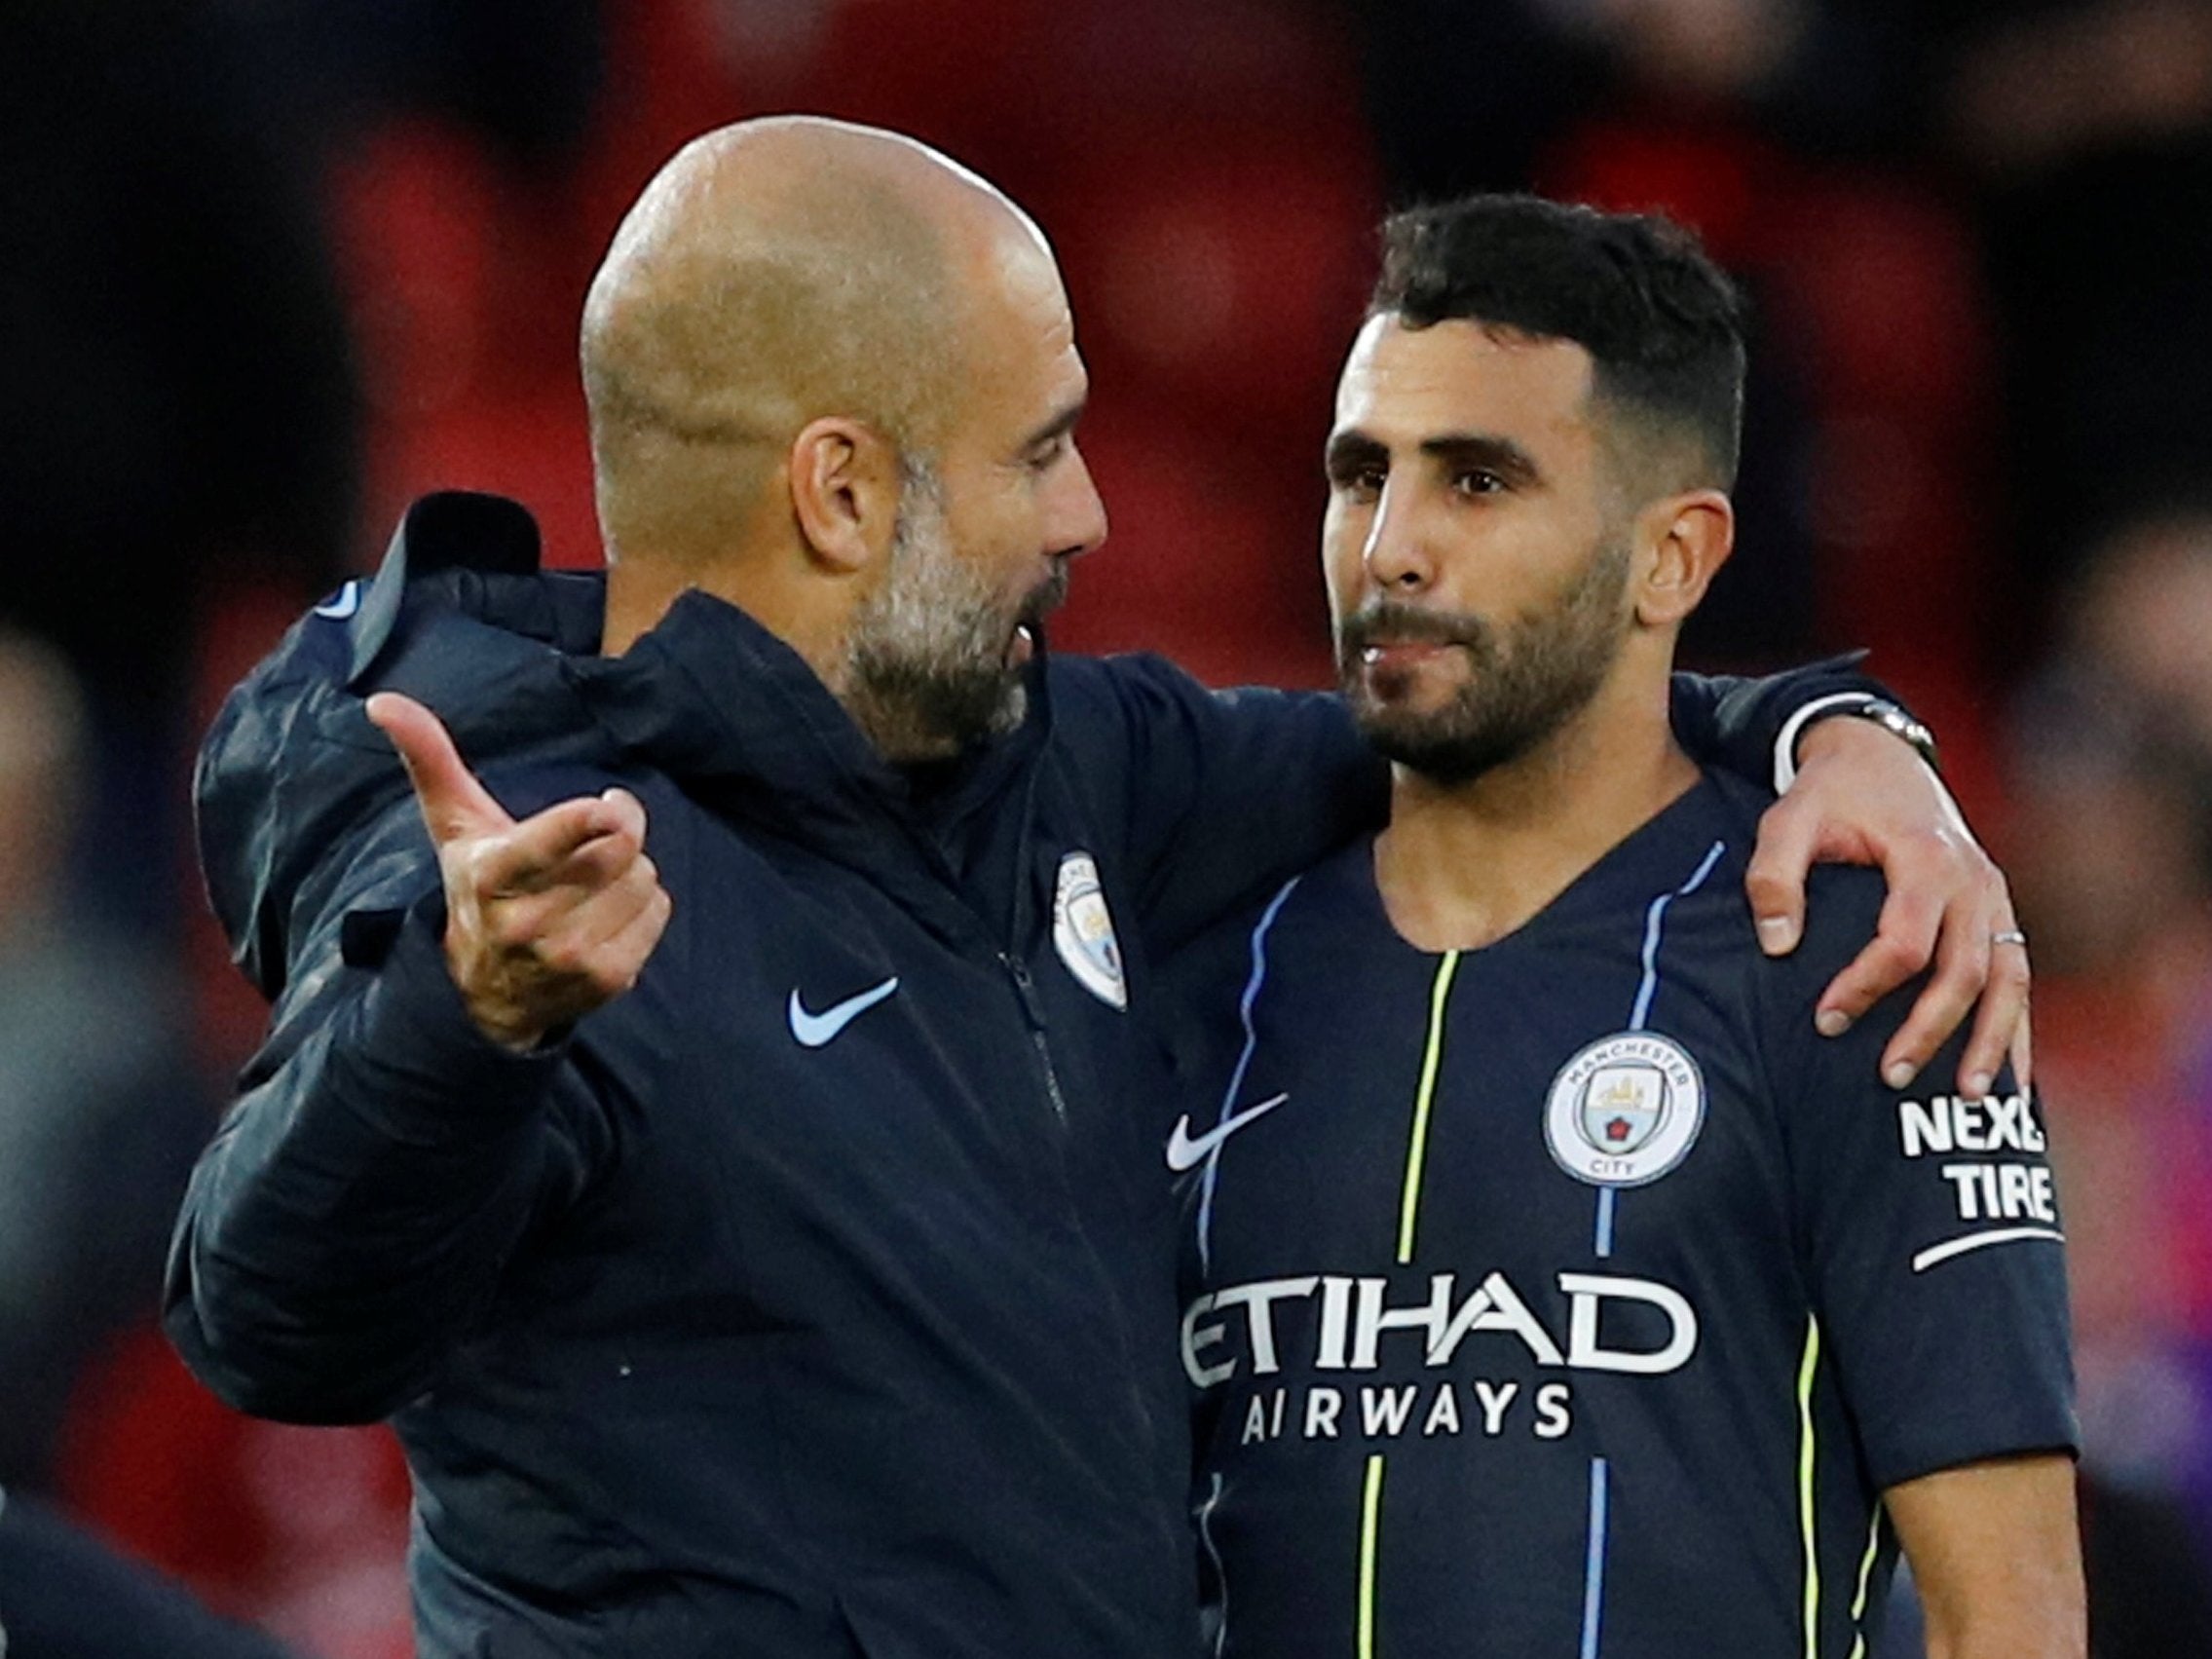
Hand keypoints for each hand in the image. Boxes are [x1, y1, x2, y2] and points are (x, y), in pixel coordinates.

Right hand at [366, 692, 671, 1050]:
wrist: (486, 995)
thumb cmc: (478, 890)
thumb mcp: (453, 828)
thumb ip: (429, 759)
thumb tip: (383, 702)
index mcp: (491, 875)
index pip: (556, 839)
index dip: (593, 818)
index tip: (608, 806)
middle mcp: (528, 921)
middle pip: (619, 848)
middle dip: (616, 831)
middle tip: (593, 835)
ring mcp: (568, 955)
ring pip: (643, 877)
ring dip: (629, 871)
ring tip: (588, 885)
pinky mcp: (606, 978)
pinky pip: (658, 910)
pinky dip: (644, 905)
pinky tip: (605, 916)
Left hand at [1744, 717, 2029, 1097]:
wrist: (1880, 754)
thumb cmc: (1829, 793)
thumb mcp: (1787, 819)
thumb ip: (1773, 877)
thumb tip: (1777, 946)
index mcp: (1924, 856)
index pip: (1904, 941)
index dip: (1866, 986)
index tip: (1825, 1019)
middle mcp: (1972, 880)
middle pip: (1964, 971)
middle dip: (1928, 1030)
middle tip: (1888, 1077)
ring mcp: (1994, 896)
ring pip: (2009, 979)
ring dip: (1990, 1041)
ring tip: (1970, 1097)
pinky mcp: (1999, 910)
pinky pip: (2019, 974)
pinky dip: (2016, 1025)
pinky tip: (2010, 1076)